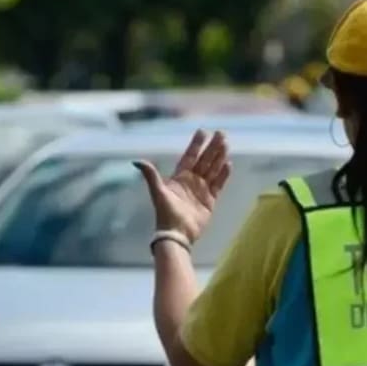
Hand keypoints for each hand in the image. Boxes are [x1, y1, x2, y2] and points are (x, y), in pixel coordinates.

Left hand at [134, 129, 231, 243]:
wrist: (177, 234)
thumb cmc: (166, 214)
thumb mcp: (158, 193)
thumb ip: (151, 175)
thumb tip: (137, 161)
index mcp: (179, 177)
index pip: (190, 156)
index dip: (196, 144)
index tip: (203, 131)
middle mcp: (191, 181)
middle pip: (204, 160)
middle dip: (212, 147)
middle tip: (221, 133)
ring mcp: (202, 190)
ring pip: (213, 169)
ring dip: (219, 157)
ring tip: (227, 144)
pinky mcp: (210, 200)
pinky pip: (218, 184)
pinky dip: (223, 175)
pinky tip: (229, 164)